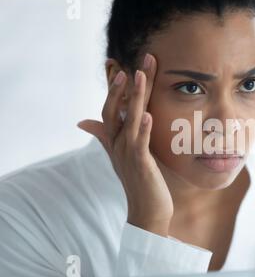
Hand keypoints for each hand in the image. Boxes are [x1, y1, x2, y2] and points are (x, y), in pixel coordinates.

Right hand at [77, 54, 172, 235]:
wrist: (148, 212)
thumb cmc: (140, 182)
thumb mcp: (124, 156)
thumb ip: (107, 137)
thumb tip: (84, 122)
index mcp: (115, 141)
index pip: (111, 110)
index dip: (116, 89)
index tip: (123, 67)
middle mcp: (117, 146)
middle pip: (115, 110)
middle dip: (122, 87)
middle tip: (131, 64)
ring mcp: (127, 155)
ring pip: (128, 121)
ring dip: (134, 98)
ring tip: (139, 76)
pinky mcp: (140, 165)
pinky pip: (140, 144)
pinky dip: (142, 129)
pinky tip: (147, 115)